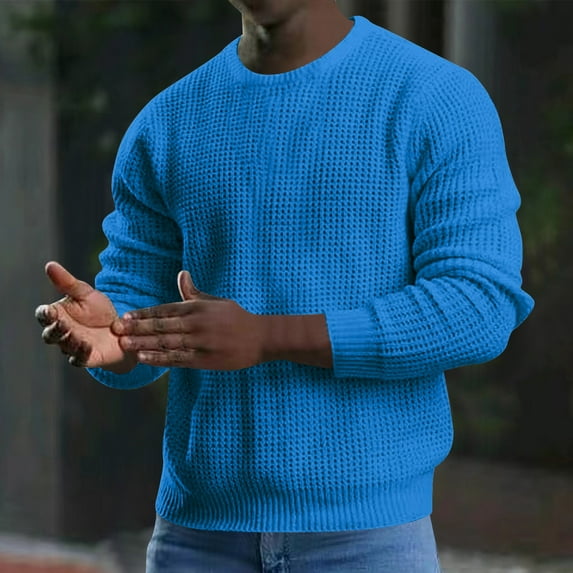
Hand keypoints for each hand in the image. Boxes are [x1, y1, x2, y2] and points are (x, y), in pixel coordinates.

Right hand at [35, 261, 137, 370]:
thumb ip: (67, 282)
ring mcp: (74, 346)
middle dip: (54, 330)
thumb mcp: (85, 293)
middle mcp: (63, 333)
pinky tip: (87, 346)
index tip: (49, 310)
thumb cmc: (99, 311)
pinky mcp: (87, 357)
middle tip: (63, 324)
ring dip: (68, 342)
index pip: (44, 315)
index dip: (44, 314)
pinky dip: (81, 354)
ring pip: (64, 347)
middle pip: (50, 335)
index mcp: (58, 316)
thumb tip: (50, 265)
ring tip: (75, 335)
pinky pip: (80, 359)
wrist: (122, 328)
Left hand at [111, 271, 265, 370]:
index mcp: (197, 308)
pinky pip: (177, 359)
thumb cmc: (236, 318)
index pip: (164, 309)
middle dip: (137, 328)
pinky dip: (159, 358)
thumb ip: (194, 292)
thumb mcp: (216, 301)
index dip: (143, 314)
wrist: (261, 338)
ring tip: (124, 344)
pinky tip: (144, 357)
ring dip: (143, 343)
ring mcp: (200, 342)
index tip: (125, 316)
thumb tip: (182, 274)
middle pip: (161, 326)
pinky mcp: (204, 359)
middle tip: (116, 330)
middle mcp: (196, 323)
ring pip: (166, 342)